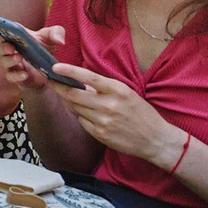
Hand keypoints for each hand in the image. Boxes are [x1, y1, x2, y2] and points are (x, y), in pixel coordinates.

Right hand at [0, 24, 71, 94]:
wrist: (49, 74)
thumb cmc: (45, 52)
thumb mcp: (52, 40)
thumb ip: (56, 33)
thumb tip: (60, 40)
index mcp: (16, 37)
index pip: (1, 29)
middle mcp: (10, 49)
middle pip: (1, 46)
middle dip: (4, 46)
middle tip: (12, 47)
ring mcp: (11, 64)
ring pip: (4, 61)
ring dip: (10, 60)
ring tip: (19, 58)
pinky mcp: (16, 76)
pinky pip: (11, 76)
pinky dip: (16, 75)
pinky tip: (25, 74)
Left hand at [51, 65, 186, 166]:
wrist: (155, 140)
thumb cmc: (142, 114)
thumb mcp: (128, 94)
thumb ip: (105, 88)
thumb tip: (82, 83)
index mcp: (118, 91)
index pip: (89, 78)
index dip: (69, 72)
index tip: (55, 67)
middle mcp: (109, 105)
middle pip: (74, 94)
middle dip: (59, 87)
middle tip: (51, 81)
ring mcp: (103, 121)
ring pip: (77, 108)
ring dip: (77, 104)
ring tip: (90, 104)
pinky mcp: (100, 134)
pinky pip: (82, 121)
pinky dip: (84, 117)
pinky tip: (96, 118)